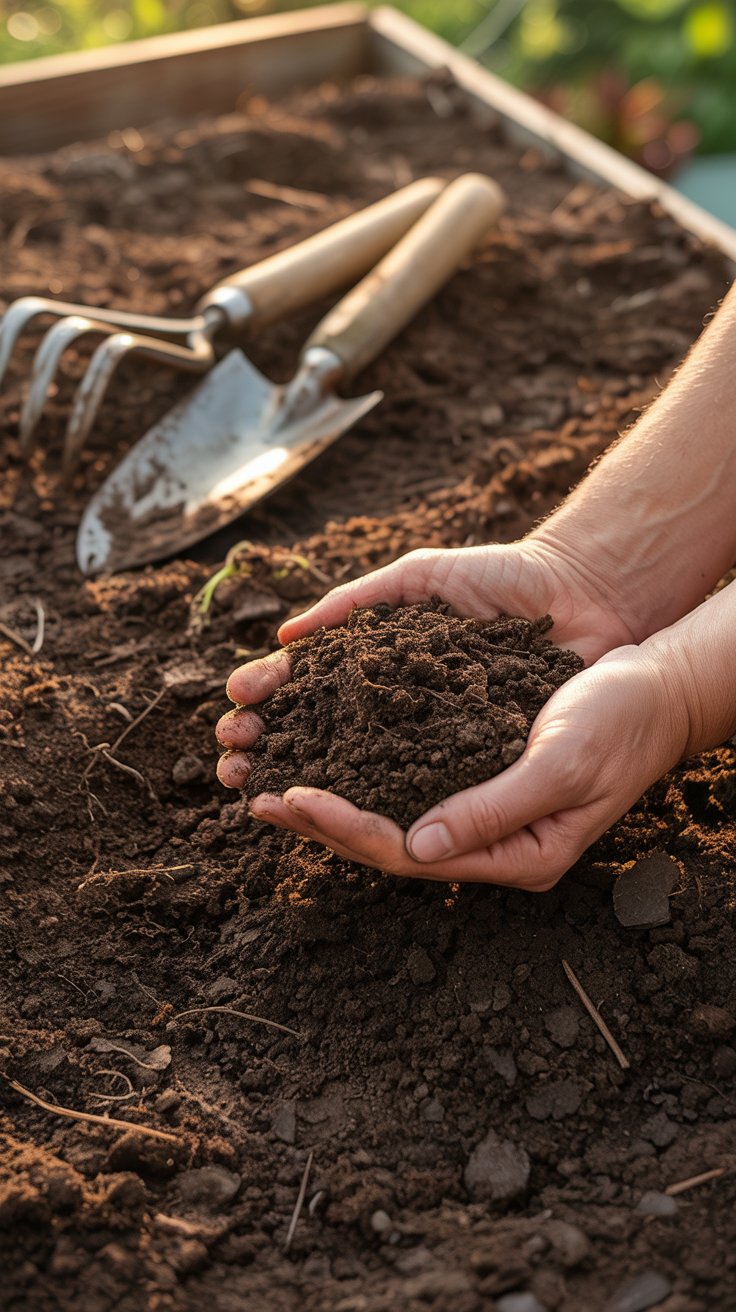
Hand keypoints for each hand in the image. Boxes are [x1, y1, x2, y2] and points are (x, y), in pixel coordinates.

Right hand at [216, 537, 636, 790]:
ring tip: (262, 791)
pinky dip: (373, 806)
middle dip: (268, 750)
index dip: (267, 701)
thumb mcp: (421, 580)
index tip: (235, 707)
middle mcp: (401, 713)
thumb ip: (358, 602)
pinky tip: (331, 810)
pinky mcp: (474, 772)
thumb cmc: (504, 580)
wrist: (584, 595)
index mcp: (381, 667)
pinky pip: (419, 796)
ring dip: (304, 787)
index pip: (308, 690)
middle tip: (230, 760)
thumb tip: (285, 638)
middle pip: (320, 740)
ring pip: (359, 777)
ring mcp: (435, 746)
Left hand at [227, 644, 686, 888]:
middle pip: (389, 842)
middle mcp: (491, 842)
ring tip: (269, 782)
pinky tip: (324, 750)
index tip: (292, 797)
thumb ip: (495, 809)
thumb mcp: (561, 764)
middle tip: (255, 796)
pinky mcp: (475, 775)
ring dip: (331, 799)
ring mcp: (482, 811)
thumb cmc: (619, 722)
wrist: (654, 686)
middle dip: (321, 821)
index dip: (347, 827)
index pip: (411, 853)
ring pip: (390, 813)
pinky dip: (360, 766)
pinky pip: (405, 779)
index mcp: (516, 854)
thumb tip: (418, 846)